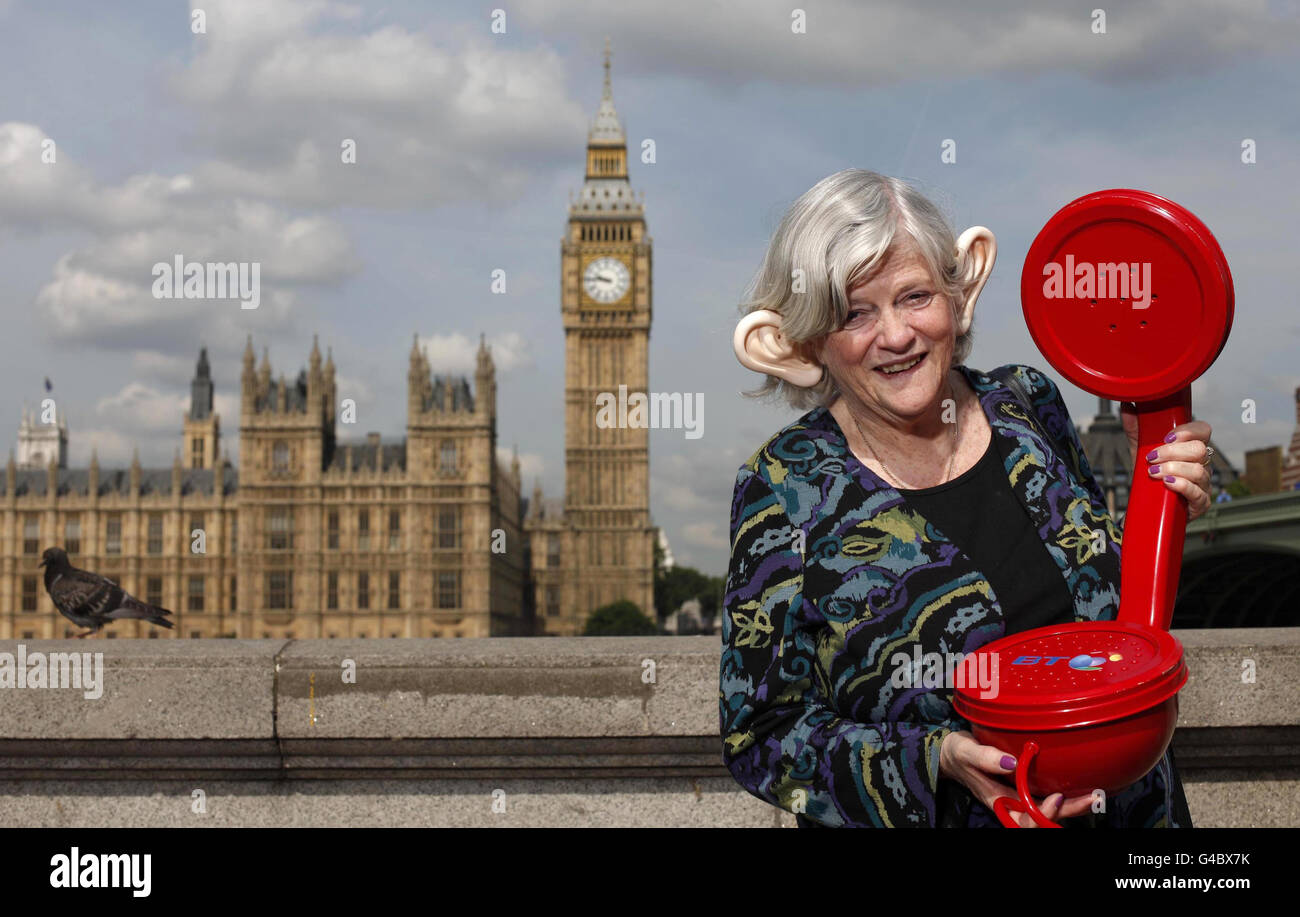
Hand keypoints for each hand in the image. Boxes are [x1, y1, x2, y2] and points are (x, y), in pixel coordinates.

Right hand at [939, 730, 1093, 827]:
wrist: (953, 756)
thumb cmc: (958, 754)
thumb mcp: (966, 752)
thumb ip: (986, 758)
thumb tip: (1011, 762)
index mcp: (999, 801)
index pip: (1025, 819)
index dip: (1043, 814)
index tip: (1056, 797)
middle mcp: (1013, 804)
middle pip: (1043, 818)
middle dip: (1068, 812)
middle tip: (1091, 798)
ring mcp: (1020, 798)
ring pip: (1049, 810)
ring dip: (1071, 806)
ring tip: (1094, 795)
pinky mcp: (1025, 789)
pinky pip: (1047, 798)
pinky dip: (1065, 796)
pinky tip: (1079, 786)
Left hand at [1120, 404, 1213, 522]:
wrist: (1147, 505)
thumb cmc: (1149, 474)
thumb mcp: (1139, 449)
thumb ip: (1135, 428)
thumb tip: (1127, 404)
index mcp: (1191, 447)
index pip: (1203, 430)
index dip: (1187, 431)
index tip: (1165, 437)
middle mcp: (1203, 463)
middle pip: (1200, 450)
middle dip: (1172, 452)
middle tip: (1151, 458)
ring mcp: (1204, 483)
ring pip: (1199, 471)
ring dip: (1172, 469)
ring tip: (1153, 472)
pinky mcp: (1201, 503)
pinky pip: (1198, 493)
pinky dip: (1181, 486)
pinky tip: (1167, 484)